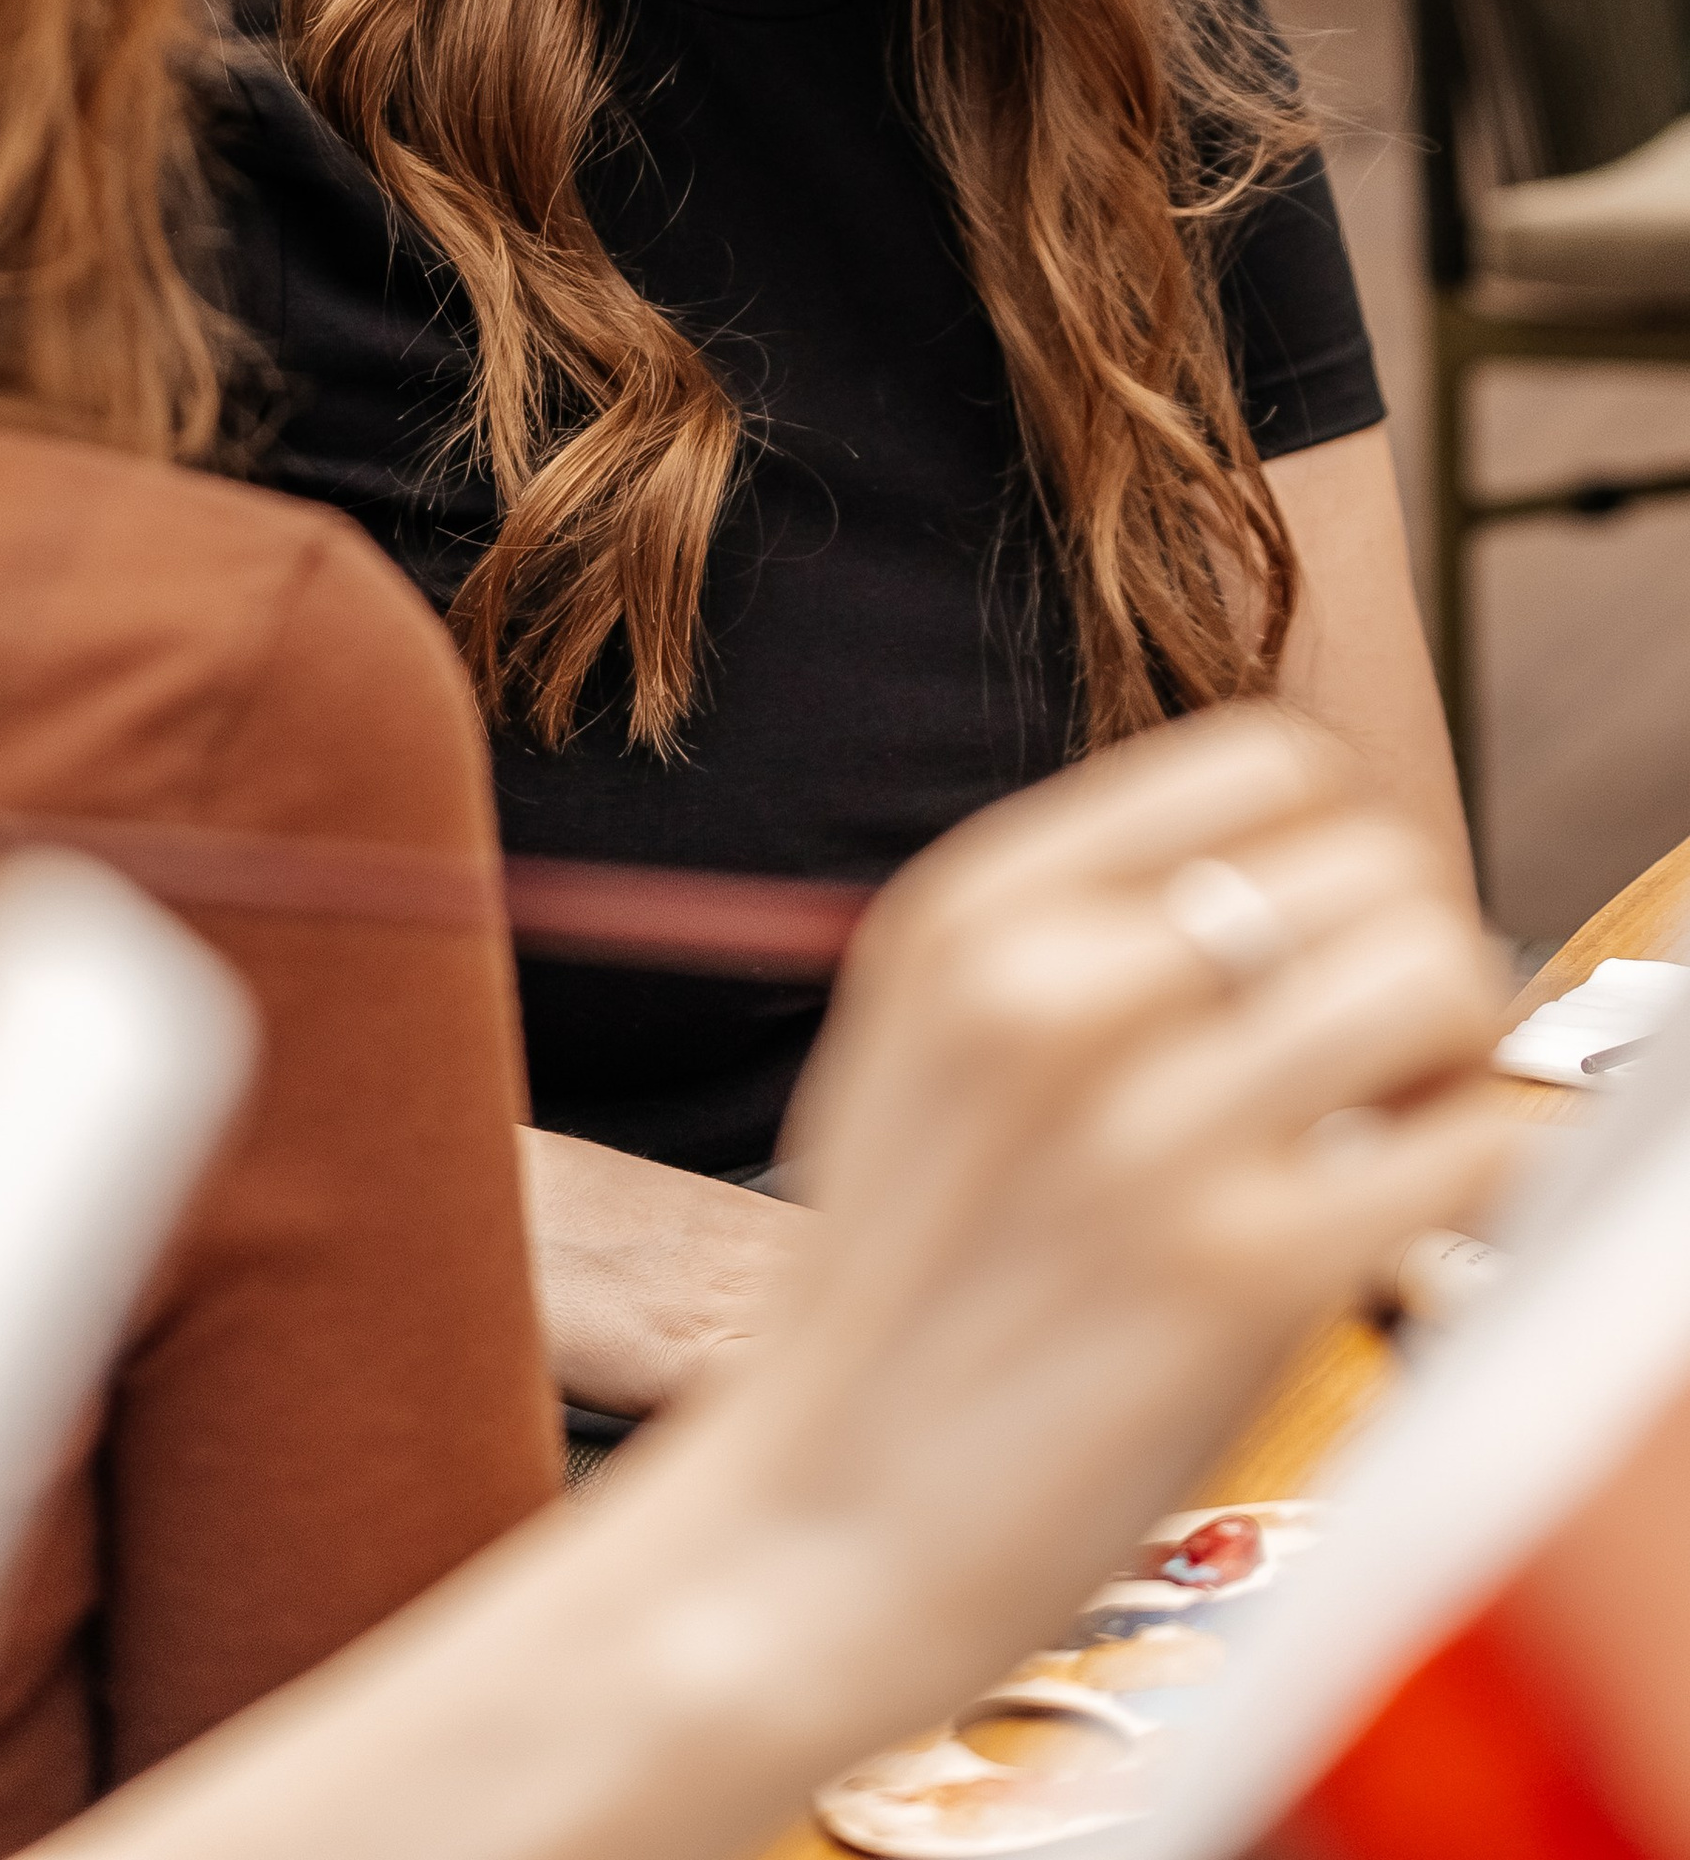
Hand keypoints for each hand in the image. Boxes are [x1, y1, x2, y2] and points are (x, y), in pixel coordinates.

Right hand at [55, 709, 1515, 1859]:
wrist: (818, 1528)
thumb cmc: (895, 1300)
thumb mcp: (917, 1039)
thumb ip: (1072, 936)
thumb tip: (1298, 886)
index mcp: (971, 909)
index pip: (1270, 763)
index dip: (1338, 856)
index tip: (1329, 950)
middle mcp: (1052, 989)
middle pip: (1374, 863)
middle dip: (1407, 962)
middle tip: (1377, 1071)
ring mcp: (1146, 1130)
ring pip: (1438, 978)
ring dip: (1457, 1063)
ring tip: (1394, 1142)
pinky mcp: (1240, 1273)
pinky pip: (1469, 1148)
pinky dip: (1475, 1183)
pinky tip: (1400, 1231)